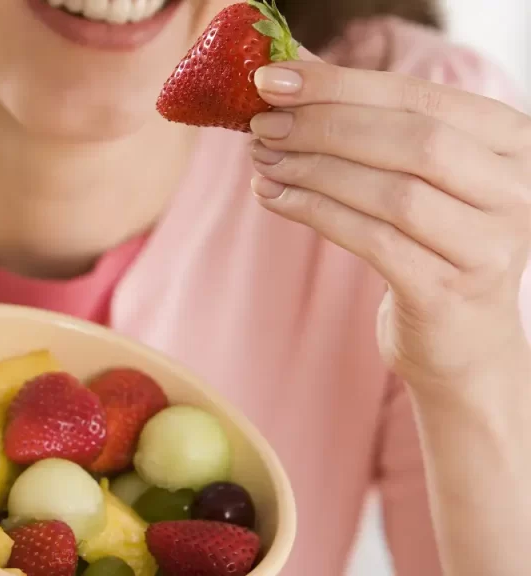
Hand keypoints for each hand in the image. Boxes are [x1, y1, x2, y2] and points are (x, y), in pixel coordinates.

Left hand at [247, 56, 530, 391]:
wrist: (462, 342)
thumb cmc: (431, 243)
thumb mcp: (416, 176)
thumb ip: (368, 122)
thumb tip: (292, 68)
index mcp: (514, 144)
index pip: (422, 97)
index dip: (342, 84)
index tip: (274, 78)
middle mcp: (517, 191)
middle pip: (411, 140)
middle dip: (324, 127)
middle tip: (263, 125)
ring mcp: (488, 246)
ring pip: (390, 192)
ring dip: (313, 170)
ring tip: (263, 160)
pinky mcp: (448, 292)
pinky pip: (370, 239)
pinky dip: (314, 213)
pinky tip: (275, 196)